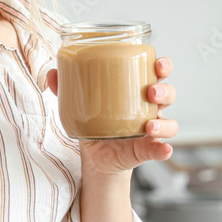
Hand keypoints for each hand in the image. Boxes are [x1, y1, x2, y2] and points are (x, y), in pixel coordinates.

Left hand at [47, 56, 177, 176]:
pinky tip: (163, 150)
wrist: (96, 156)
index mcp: (136, 90)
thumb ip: (66, 88)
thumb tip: (52, 73)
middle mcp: (148, 109)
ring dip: (164, 123)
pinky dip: (164, 150)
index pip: (156, 73)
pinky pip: (161, 150)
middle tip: (151, 91)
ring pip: (169, 123)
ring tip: (150, 126)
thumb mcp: (79, 104)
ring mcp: (150, 130)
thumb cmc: (94, 122)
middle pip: (167, 94)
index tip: (157, 65)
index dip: (162, 66)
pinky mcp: (147, 150)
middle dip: (164, 91)